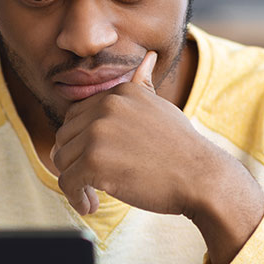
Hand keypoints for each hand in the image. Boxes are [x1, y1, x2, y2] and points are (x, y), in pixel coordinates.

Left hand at [50, 51, 231, 216]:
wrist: (201, 177)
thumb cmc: (182, 148)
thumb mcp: (160, 107)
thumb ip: (143, 85)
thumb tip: (148, 58)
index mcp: (119, 93)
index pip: (77, 115)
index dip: (81, 141)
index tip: (96, 159)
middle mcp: (106, 107)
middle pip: (65, 137)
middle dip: (75, 161)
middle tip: (92, 180)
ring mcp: (98, 133)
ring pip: (62, 160)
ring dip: (75, 182)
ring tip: (92, 195)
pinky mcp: (94, 161)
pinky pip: (67, 182)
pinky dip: (75, 198)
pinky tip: (91, 205)